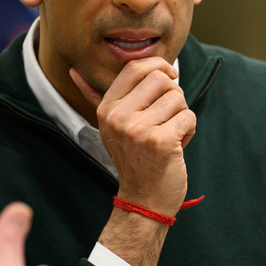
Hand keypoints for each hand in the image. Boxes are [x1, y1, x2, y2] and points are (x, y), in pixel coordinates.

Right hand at [71, 58, 194, 216]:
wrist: (143, 200)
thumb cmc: (134, 159)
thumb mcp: (109, 128)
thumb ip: (95, 98)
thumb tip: (75, 72)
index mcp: (107, 109)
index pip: (135, 67)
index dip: (158, 65)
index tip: (170, 77)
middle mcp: (119, 117)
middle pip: (161, 78)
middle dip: (174, 94)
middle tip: (168, 116)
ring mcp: (139, 130)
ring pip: (178, 97)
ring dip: (182, 115)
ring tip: (171, 134)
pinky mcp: (162, 141)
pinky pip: (189, 116)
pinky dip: (189, 130)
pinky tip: (178, 145)